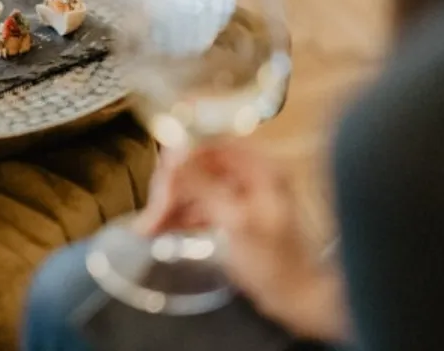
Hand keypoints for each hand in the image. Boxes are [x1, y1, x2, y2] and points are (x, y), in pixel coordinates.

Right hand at [135, 141, 348, 342]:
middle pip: (197, 166)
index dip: (182, 155)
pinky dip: (178, 216)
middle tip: (152, 214)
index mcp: (259, 168)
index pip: (212, 144)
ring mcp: (239, 195)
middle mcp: (249, 175)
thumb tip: (174, 155)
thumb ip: (203, 186)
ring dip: (169, 205)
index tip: (161, 175)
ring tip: (148, 229)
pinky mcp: (229, 214)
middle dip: (171, 188)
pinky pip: (196, 205)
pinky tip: (161, 229)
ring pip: (193, 187)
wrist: (295, 298)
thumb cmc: (275, 263)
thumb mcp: (236, 221)